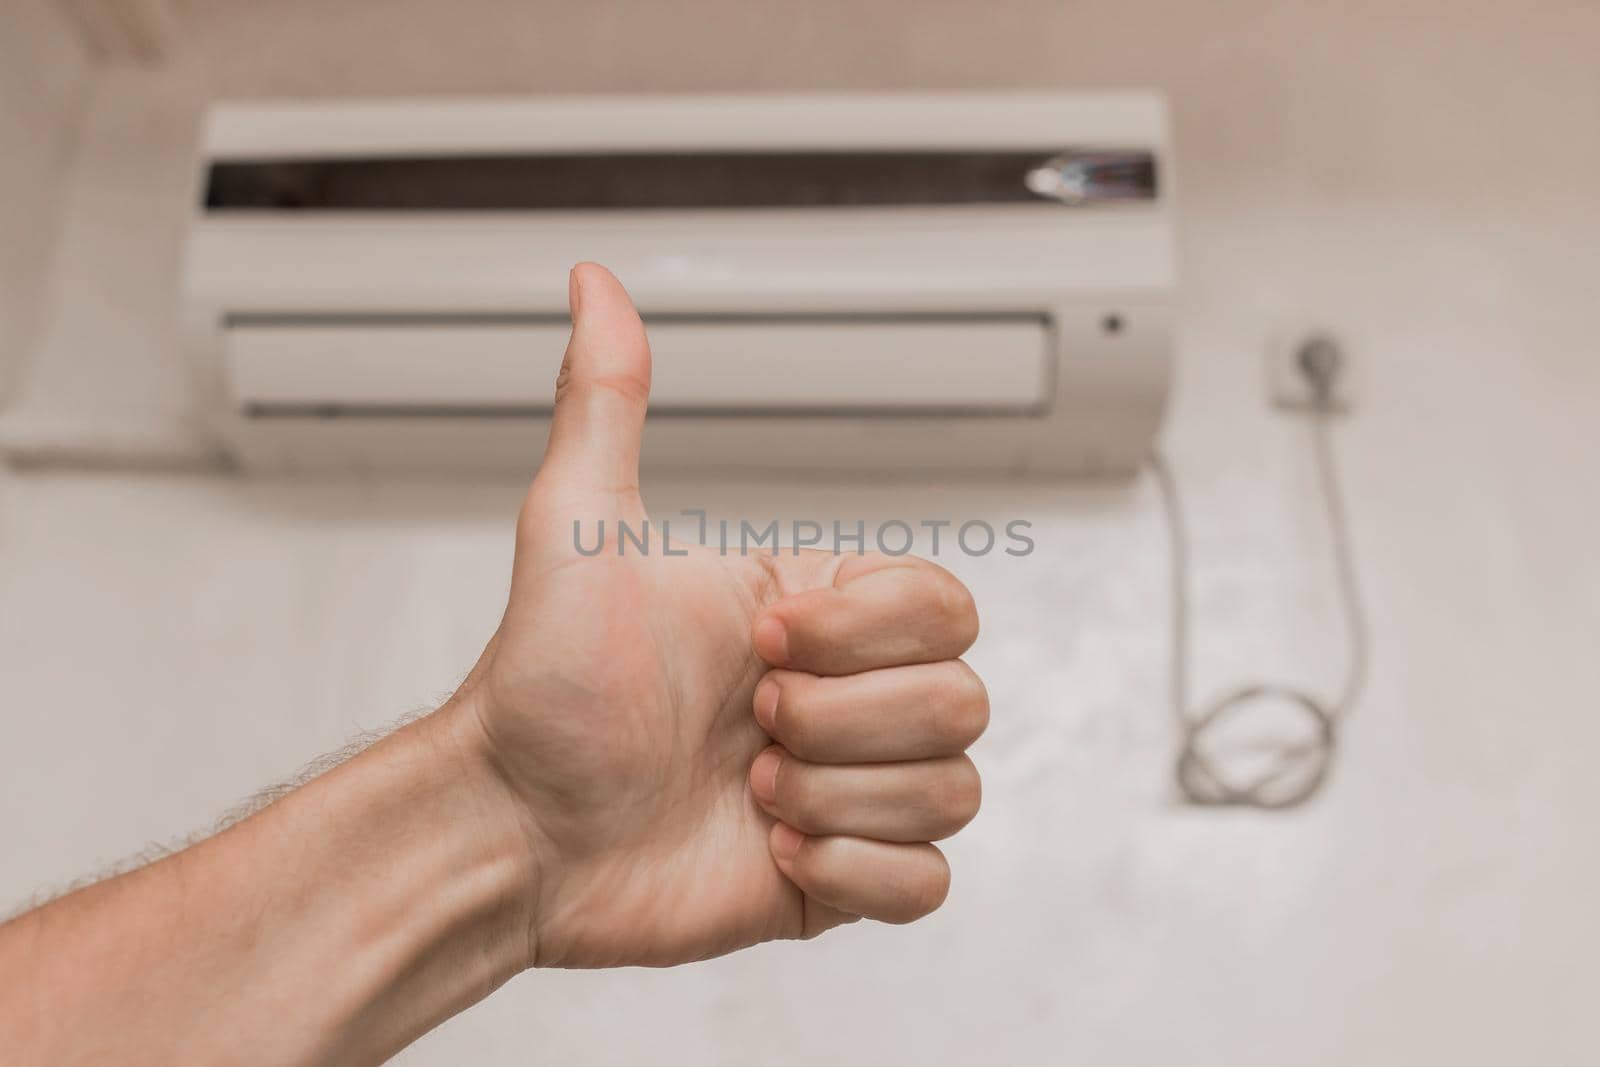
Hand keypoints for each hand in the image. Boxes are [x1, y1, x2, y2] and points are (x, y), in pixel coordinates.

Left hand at [453, 263, 987, 968]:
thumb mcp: (576, 528)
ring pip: (953, 791)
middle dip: (840, 720)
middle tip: (742, 723)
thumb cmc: (539, 685)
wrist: (508, 829)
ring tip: (744, 790)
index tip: (759, 640)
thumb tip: (593, 279)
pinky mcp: (838, 881)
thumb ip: (606, 400)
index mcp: (816, 613)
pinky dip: (856, 871)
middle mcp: (844, 698)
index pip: (944, 604)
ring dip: (838, 794)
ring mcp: (847, 791)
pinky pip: (929, 884)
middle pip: (961, 699)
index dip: (865, 631)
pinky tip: (773, 851)